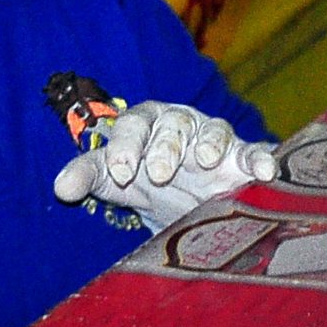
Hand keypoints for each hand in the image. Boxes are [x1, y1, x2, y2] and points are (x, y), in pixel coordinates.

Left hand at [53, 102, 277, 231]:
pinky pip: (255, 152)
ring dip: (209, 143)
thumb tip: (60, 188)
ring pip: (213, 129)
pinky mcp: (243, 159)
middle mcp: (181, 124)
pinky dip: (262, 159)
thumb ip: (88, 177)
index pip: (133, 124)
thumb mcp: (112, 180)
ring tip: (204, 162)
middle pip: (173, 123)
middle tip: (157, 174)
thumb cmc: (143, 180)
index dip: (126, 145)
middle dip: (165, 146)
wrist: (185, 203)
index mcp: (145, 123)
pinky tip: (265, 172)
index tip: (120, 172)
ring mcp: (215, 139)